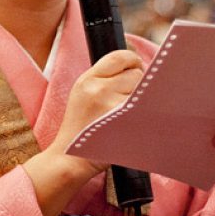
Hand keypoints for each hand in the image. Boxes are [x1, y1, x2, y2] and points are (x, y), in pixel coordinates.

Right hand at [25, 48, 144, 215]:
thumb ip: (104, 78)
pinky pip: (144, 110)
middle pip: (136, 74)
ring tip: (127, 114)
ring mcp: (111, 106)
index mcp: (87, 79)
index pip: (119, 57)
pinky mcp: (123, 123)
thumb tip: (137, 66)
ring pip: (143, 92)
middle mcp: (98, 89)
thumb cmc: (81, 128)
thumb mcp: (82, 94)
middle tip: (127, 100)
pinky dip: (143, 115)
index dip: (133, 60)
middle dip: (137, 85)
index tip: (137, 67)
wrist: (70, 158)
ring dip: (141, 101)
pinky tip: (133, 122)